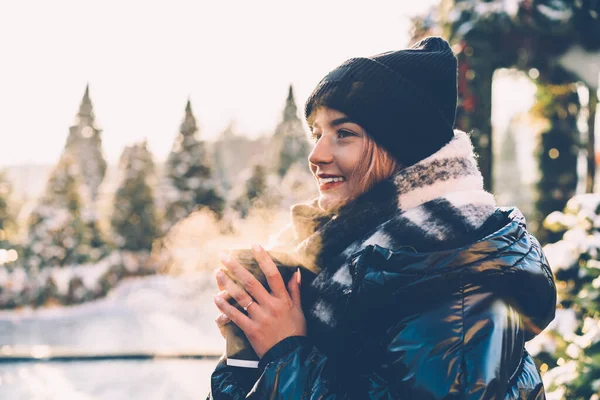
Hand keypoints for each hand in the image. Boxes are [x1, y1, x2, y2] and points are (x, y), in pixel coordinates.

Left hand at [213, 244, 305, 358]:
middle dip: (237, 267)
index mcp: (283, 300)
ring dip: (227, 284)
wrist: (289, 357)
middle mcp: (271, 306)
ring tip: (217, 272)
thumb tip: (297, 271)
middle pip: (252, 282)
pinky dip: (225, 307)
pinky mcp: (251, 330)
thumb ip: (296, 290)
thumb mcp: (299, 310)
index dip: (264, 259)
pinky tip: (216, 298)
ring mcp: (260, 318)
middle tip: (224, 256)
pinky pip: (235, 316)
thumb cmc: (295, 332)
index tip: (255, 245)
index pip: (274, 274)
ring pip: (241, 297)